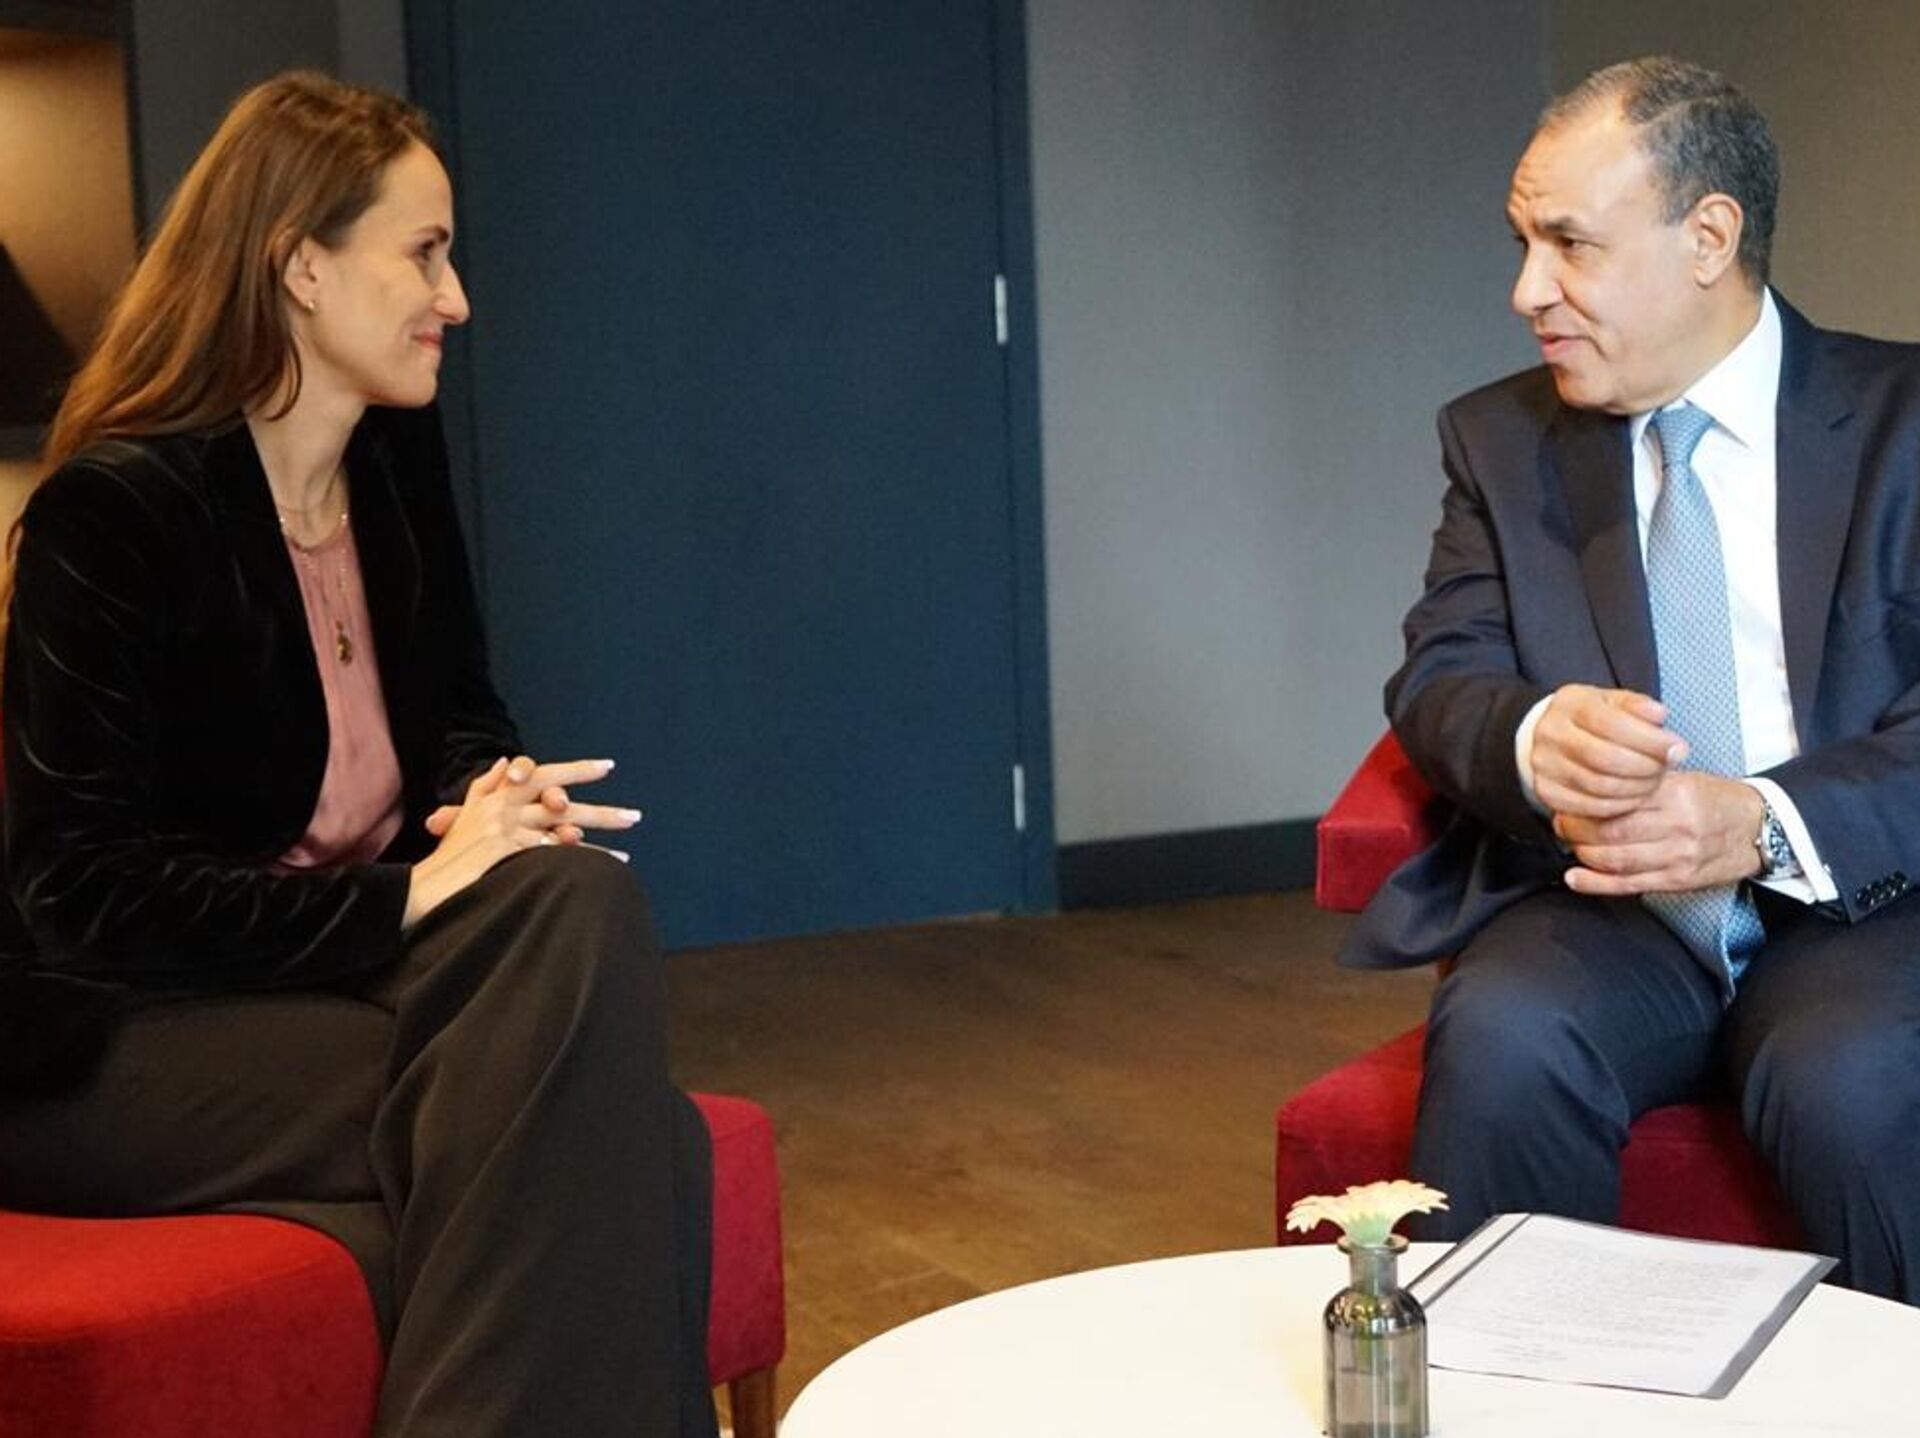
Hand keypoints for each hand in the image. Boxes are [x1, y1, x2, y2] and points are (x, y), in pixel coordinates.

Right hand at [406, 755, 640, 926]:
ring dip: (596, 843)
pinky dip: (571, 861)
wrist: (418, 889)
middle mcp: (500, 805)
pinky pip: (545, 853)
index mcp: (495, 794)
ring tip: (625, 853)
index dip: (576, 770)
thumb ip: (484, 786)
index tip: (607, 767)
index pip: (541, 772)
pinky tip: (595, 870)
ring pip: (560, 829)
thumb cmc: (445, 858)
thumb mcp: (464, 816)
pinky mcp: (502, 849)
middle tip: (635, 817)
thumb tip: (503, 761)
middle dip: (600, 810)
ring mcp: (501, 826)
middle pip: (560, 800)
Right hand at [1530, 684, 1687, 818]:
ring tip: (1654, 781)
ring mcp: (1544, 765)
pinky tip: (1635, 797)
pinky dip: (1619, 806)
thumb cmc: (1593, 718)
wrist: (1551, 736)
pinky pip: (1589, 807)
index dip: (1649, 740)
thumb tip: (1660, 716)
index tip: (1679, 749)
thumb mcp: (1614, 702)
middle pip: (1603, 757)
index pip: (1610, 723)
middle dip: (1645, 766)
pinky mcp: (1547, 792)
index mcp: (1569, 704)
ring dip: (1636, 788)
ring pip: (1598, 785)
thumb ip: (1638, 706)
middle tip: (1667, 768)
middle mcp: (1550, 734)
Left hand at [1556, 771, 1763, 894]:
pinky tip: (1575, 877)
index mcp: (1677, 795)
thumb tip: (1597, 780)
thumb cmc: (1716, 801)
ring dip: (1582, 854)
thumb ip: (1646, 782)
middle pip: (1611, 832)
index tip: (1568, 798)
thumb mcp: (1686, 779)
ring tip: (1570, 844)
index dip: (1585, 802)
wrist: (1758, 830)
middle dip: (1576, 829)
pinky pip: (1628, 885)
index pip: (1619, 799)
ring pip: (1615, 860)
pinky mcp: (1677, 881)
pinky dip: (1595, 884)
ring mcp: (1677, 858)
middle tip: (1561, 822)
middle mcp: (1678, 827)